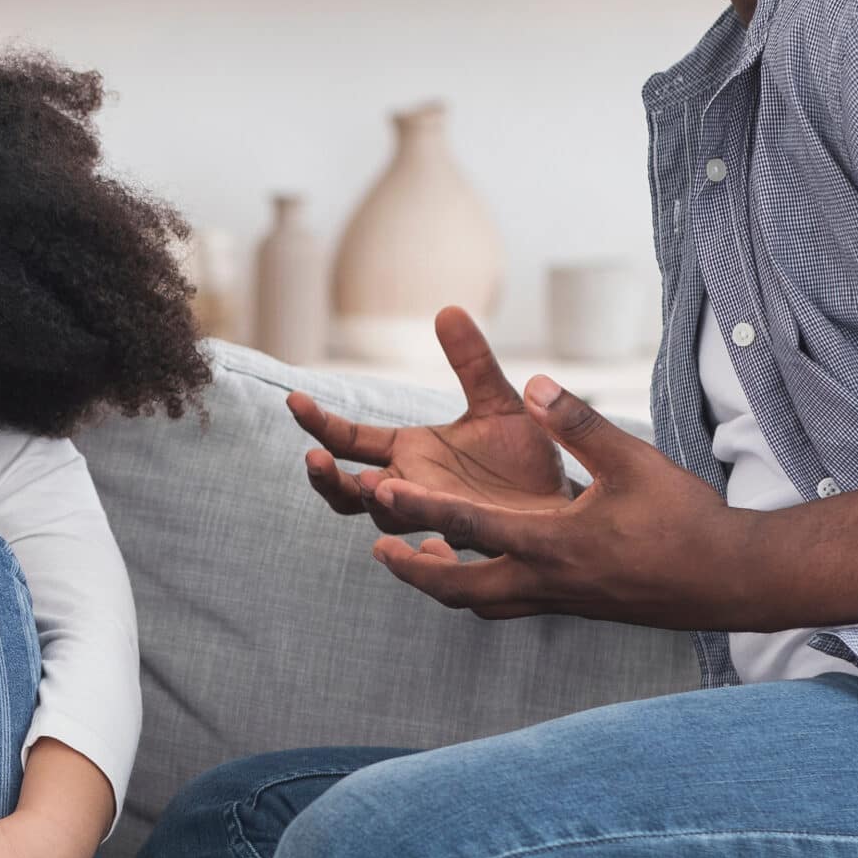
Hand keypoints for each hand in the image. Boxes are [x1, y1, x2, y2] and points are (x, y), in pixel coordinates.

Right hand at [293, 307, 574, 536]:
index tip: (293, 399)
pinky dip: (427, 548)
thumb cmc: (525, 457)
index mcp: (408, 452)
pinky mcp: (465, 538)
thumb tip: (448, 308)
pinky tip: (432, 543)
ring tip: (373, 483)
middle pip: (346, 490)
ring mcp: (433, 515)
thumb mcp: (497, 402)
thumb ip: (472, 362)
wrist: (563, 502)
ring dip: (374, 501)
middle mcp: (410, 486)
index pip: (350, 438)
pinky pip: (436, 549)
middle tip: (313, 458)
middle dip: (326, 477)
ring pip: (385, 516)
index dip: (319, 422)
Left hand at [366, 375, 755, 627]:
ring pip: (484, 605)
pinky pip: (513, 605)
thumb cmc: (686, 519)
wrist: (731, 581)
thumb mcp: (632, 461)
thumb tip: (534, 382)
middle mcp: (547, 581)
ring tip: (418, 561)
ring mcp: (561, 600)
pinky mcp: (577, 606)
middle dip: (415, 571)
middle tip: (379, 549)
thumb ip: (577, 422)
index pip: (470, 526)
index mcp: (553, 545)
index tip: (381, 493)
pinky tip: (484, 570)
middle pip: (460, 588)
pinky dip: (484, 592)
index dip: (420, 508)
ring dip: (446, 586)